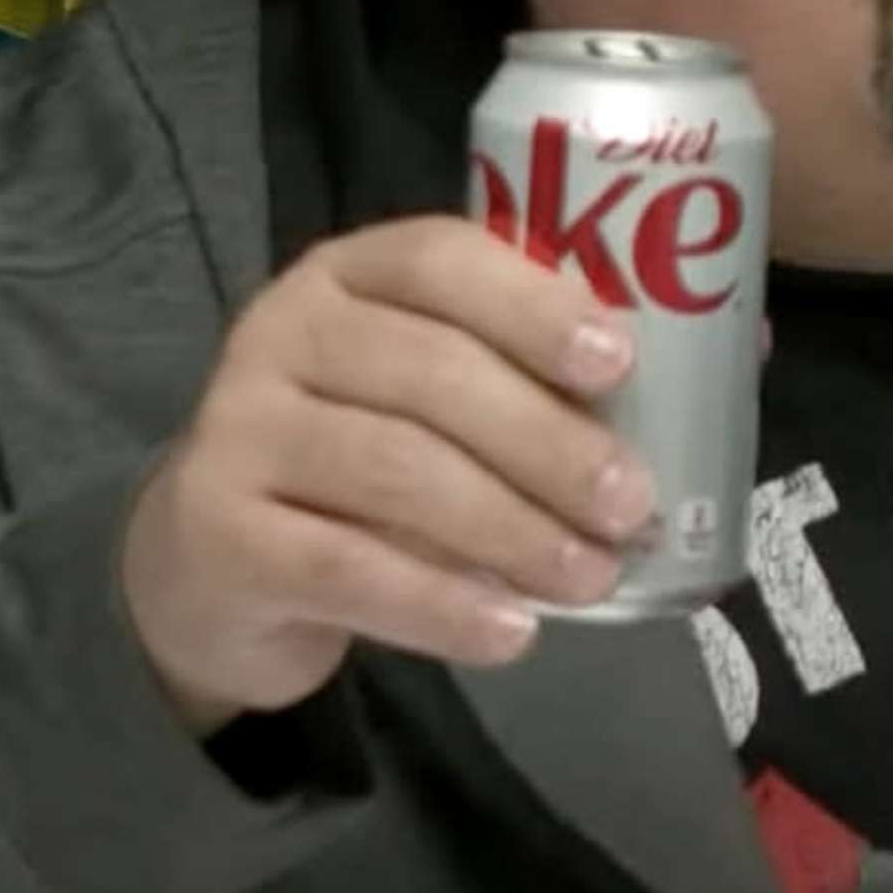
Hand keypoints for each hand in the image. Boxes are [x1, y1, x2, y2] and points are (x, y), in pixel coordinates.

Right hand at [118, 215, 655, 732]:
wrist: (211, 564)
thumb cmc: (353, 461)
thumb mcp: (419, 397)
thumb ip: (515, 379)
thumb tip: (681, 394)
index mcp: (346, 276)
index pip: (440, 260)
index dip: (533, 306)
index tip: (619, 363)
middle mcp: (280, 332)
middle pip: (432, 373)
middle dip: (547, 442)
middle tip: (630, 504)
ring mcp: (238, 429)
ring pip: (397, 470)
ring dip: (512, 529)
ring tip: (590, 576)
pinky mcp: (220, 533)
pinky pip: (347, 568)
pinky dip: (441, 605)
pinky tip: (510, 632)